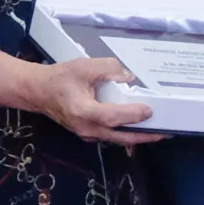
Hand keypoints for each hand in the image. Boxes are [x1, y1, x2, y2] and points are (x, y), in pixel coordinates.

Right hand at [42, 55, 157, 143]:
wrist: (38, 91)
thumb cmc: (59, 78)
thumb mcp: (84, 66)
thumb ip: (109, 69)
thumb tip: (129, 77)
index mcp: (82, 110)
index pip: (111, 117)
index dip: (131, 115)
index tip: (149, 110)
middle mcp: (85, 127)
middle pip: (119, 136)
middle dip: (144, 136)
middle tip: (165, 132)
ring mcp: (86, 134)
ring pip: (116, 139)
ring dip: (137, 136)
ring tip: (158, 131)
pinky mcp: (88, 134)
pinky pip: (111, 136)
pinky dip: (126, 133)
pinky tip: (139, 127)